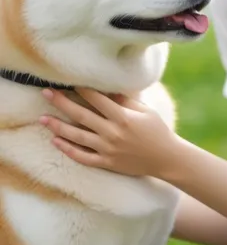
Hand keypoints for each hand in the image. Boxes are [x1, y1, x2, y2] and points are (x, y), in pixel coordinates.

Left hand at [39, 88, 180, 177]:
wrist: (166, 159)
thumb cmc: (157, 130)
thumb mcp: (145, 111)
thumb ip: (126, 101)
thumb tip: (108, 90)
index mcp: (123, 117)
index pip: (98, 100)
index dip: (82, 89)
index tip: (68, 81)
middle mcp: (113, 133)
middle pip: (82, 115)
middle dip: (62, 103)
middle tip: (45, 93)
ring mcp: (108, 150)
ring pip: (77, 137)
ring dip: (58, 127)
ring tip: (42, 118)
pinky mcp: (106, 163)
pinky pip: (83, 157)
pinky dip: (68, 149)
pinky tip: (56, 141)